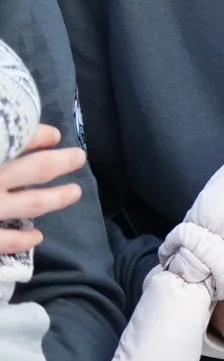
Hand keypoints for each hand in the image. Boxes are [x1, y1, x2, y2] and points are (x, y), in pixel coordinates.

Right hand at [0, 125, 83, 255]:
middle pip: (37, 168)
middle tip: (79, 158)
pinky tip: (37, 237)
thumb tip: (3, 118)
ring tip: (75, 193)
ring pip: (32, 203)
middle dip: (61, 162)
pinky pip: (4, 241)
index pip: (20, 137)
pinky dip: (22, 240)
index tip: (55, 136)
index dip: (41, 135)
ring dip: (56, 199)